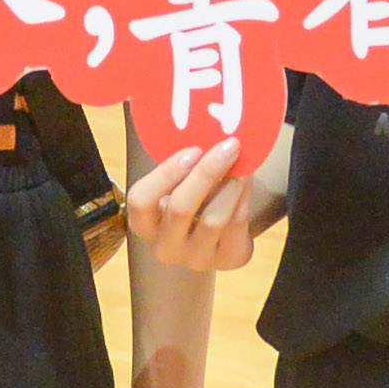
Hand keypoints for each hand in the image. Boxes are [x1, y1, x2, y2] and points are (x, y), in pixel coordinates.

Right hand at [124, 138, 270, 271]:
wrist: (216, 231)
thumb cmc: (189, 196)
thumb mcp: (176, 185)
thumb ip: (182, 165)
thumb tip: (207, 127)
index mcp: (143, 223)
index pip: (141, 201)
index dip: (165, 174)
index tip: (193, 149)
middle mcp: (165, 246)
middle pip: (180, 209)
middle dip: (207, 172)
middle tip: (229, 145)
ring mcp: (195, 259)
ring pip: (213, 219)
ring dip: (231, 185)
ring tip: (242, 162)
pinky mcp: (226, 260)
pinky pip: (236, 226)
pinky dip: (244, 198)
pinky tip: (247, 179)